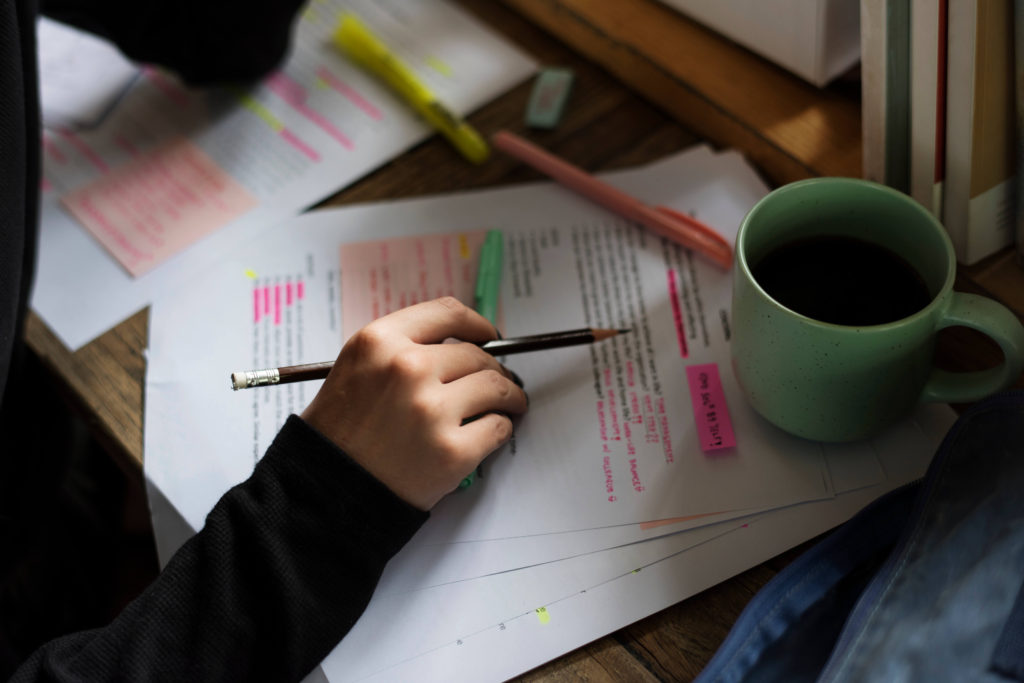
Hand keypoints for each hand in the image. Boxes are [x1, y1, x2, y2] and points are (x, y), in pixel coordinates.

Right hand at [301, 297, 528, 510]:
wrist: (325, 492)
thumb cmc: (337, 435)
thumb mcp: (354, 369)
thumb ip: (400, 350)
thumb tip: (459, 346)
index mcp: (380, 342)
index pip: (447, 313)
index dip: (476, 324)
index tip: (488, 335)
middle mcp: (407, 368)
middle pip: (476, 355)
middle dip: (494, 368)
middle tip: (498, 381)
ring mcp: (432, 410)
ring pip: (495, 387)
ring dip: (508, 396)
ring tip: (509, 404)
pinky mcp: (452, 451)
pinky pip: (498, 427)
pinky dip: (501, 428)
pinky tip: (493, 430)